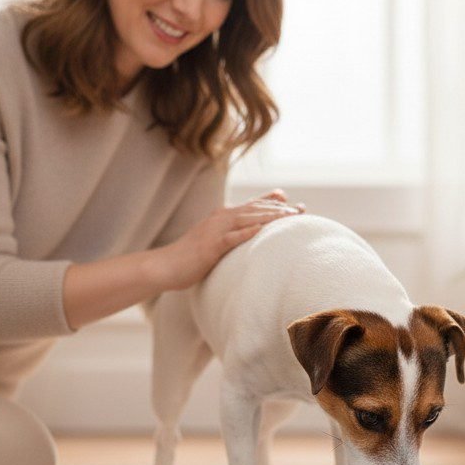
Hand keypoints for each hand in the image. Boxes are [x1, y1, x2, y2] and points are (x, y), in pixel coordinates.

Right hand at [160, 189, 304, 290]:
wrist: (165, 266)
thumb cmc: (189, 258)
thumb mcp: (212, 243)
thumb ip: (227, 237)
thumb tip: (244, 238)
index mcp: (221, 217)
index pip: (250, 205)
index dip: (270, 201)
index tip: (288, 199)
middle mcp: (220, 218)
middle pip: (254, 209)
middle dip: (279, 209)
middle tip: (300, 210)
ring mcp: (215, 231)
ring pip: (247, 219)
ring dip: (270, 217)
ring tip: (290, 217)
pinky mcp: (211, 246)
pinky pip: (232, 237)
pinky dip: (248, 232)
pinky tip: (262, 230)